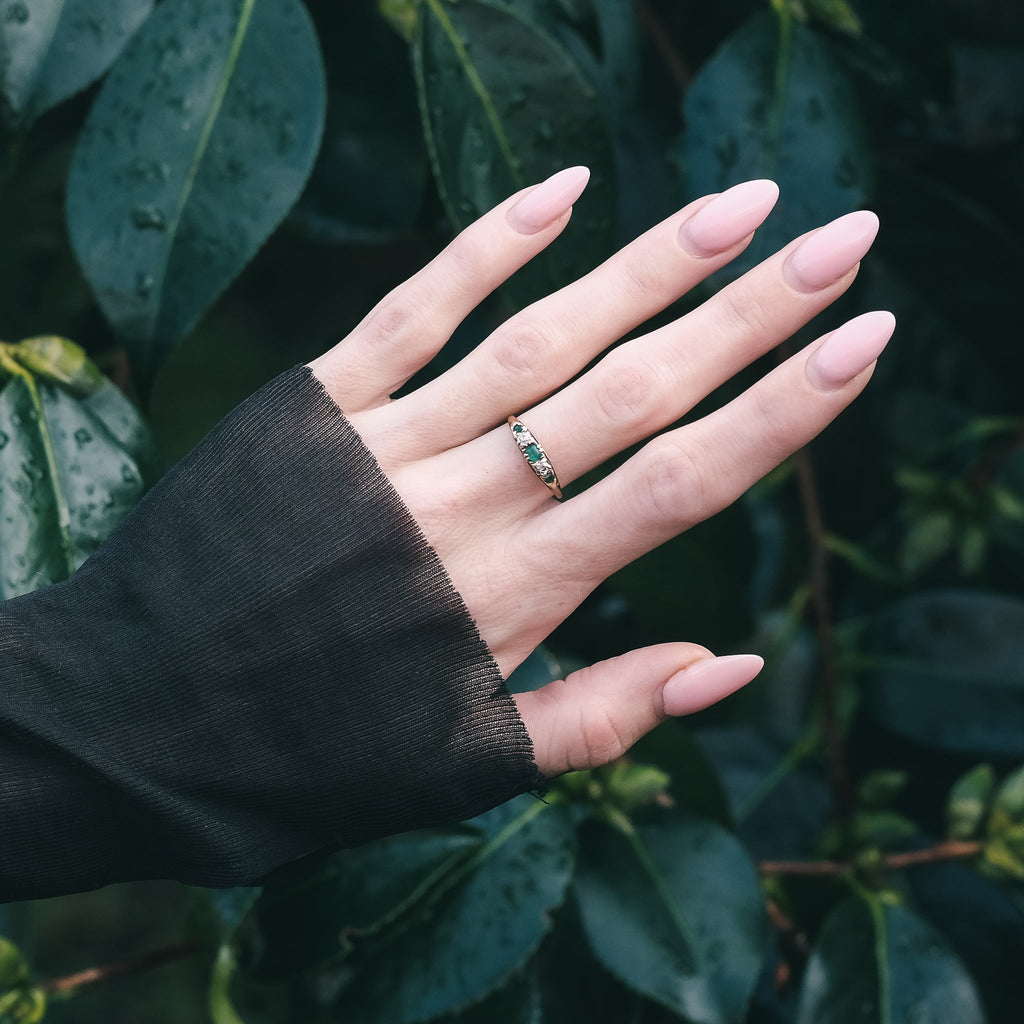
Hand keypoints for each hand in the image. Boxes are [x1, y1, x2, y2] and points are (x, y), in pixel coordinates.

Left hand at [308, 168, 891, 777]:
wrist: (140, 722)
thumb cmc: (311, 758)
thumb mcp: (469, 766)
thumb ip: (605, 714)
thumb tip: (736, 664)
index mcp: (516, 593)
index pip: (681, 484)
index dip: (783, 411)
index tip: (862, 340)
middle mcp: (466, 503)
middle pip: (632, 391)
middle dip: (749, 313)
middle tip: (842, 238)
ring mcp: (391, 443)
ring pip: (540, 338)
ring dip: (647, 266)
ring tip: (738, 206)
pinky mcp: (317, 405)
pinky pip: (414, 310)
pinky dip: (487, 246)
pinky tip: (564, 191)